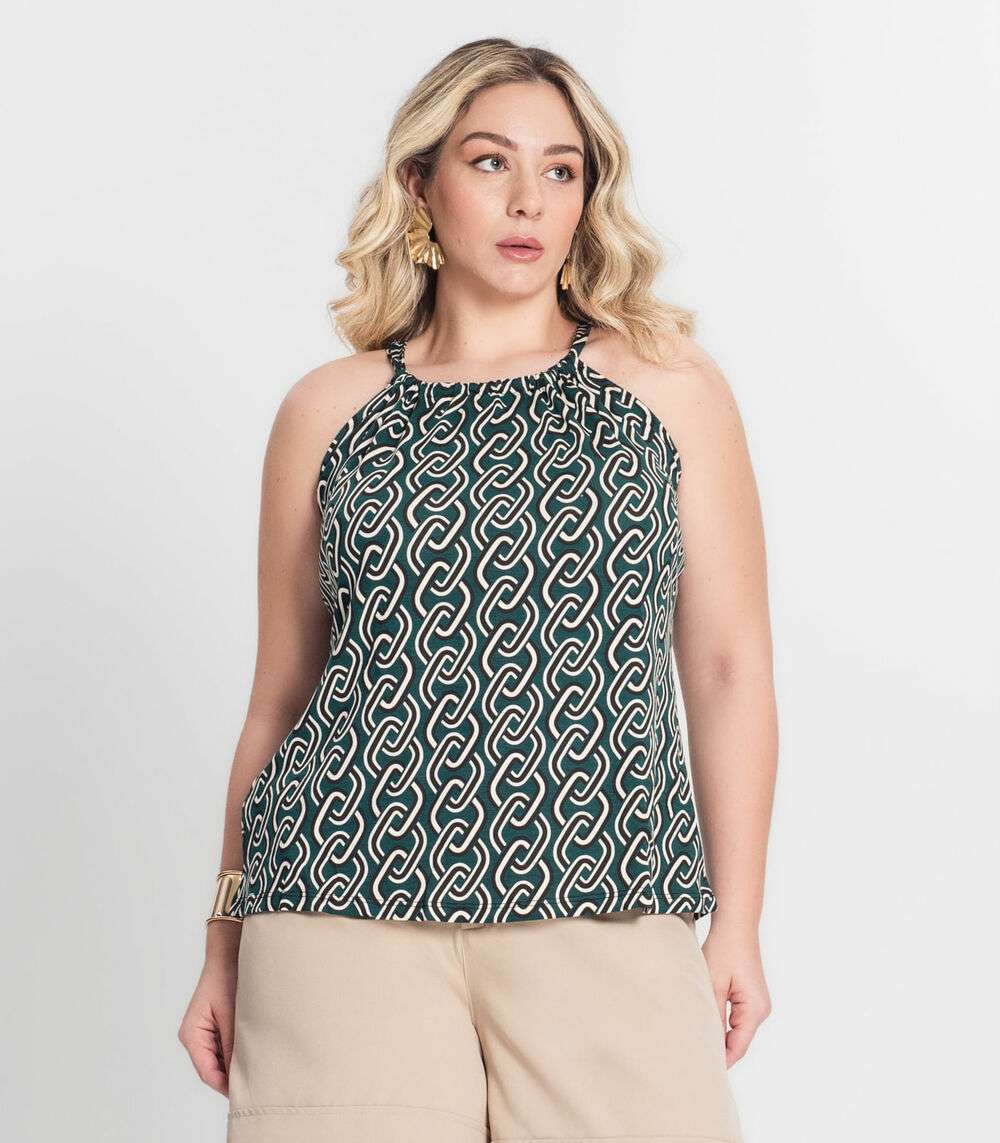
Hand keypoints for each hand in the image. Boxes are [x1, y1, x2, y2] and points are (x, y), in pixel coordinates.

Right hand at [177, 936, 239, 1096]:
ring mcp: (204, 1033)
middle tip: (255, 1087)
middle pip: (212, 1068)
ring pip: (219, 1060)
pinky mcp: (214, 1027)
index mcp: (192, 1035)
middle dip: (231, 1078)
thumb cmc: (226, 979)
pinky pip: (224, 1048)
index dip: (225, 1086)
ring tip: (257, 1072)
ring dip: (234, 1065)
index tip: (244, 1095)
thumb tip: (239, 1073)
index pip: (207, 1072)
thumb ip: (232, 1045)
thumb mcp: (231, 1015)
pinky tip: (253, 1054)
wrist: (228, 954)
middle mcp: (194, 1037)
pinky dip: (236, 1053)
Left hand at [699, 917, 771, 1066]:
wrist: (735, 923)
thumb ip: (712, 1017)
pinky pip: (736, 1018)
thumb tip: (707, 1045)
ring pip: (736, 1031)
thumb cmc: (724, 949)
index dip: (718, 1061)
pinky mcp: (750, 996)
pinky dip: (722, 1022)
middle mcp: (760, 1010)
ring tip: (694, 1041)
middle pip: (738, 1042)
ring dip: (718, 1034)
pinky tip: (704, 1021)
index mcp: (754, 1010)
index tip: (698, 1071)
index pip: (737, 1048)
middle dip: (717, 1049)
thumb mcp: (713, 984)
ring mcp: (757, 1003)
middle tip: (690, 1058)